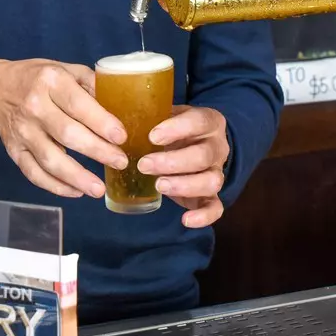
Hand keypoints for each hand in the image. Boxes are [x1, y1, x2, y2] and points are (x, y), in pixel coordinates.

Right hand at [0, 58, 126, 199]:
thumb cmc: (38, 78)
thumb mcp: (65, 69)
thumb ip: (92, 85)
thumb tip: (121, 106)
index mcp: (50, 81)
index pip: (78, 104)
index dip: (101, 122)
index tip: (121, 137)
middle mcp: (34, 107)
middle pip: (67, 134)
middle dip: (97, 151)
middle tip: (120, 161)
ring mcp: (22, 132)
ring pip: (50, 159)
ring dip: (77, 177)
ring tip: (99, 189)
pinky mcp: (14, 151)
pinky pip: (34, 174)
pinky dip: (55, 186)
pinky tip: (76, 191)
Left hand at [142, 105, 229, 228]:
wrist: (194, 142)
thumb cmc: (174, 128)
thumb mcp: (166, 114)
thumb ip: (150, 115)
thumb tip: (117, 120)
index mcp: (208, 122)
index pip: (199, 122)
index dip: (177, 129)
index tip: (152, 136)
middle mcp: (217, 147)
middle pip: (203, 156)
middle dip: (172, 162)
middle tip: (144, 165)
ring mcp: (216, 171)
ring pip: (211, 181)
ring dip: (184, 186)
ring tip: (158, 186)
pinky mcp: (212, 194)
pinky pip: (216, 207)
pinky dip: (204, 216)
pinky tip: (185, 220)